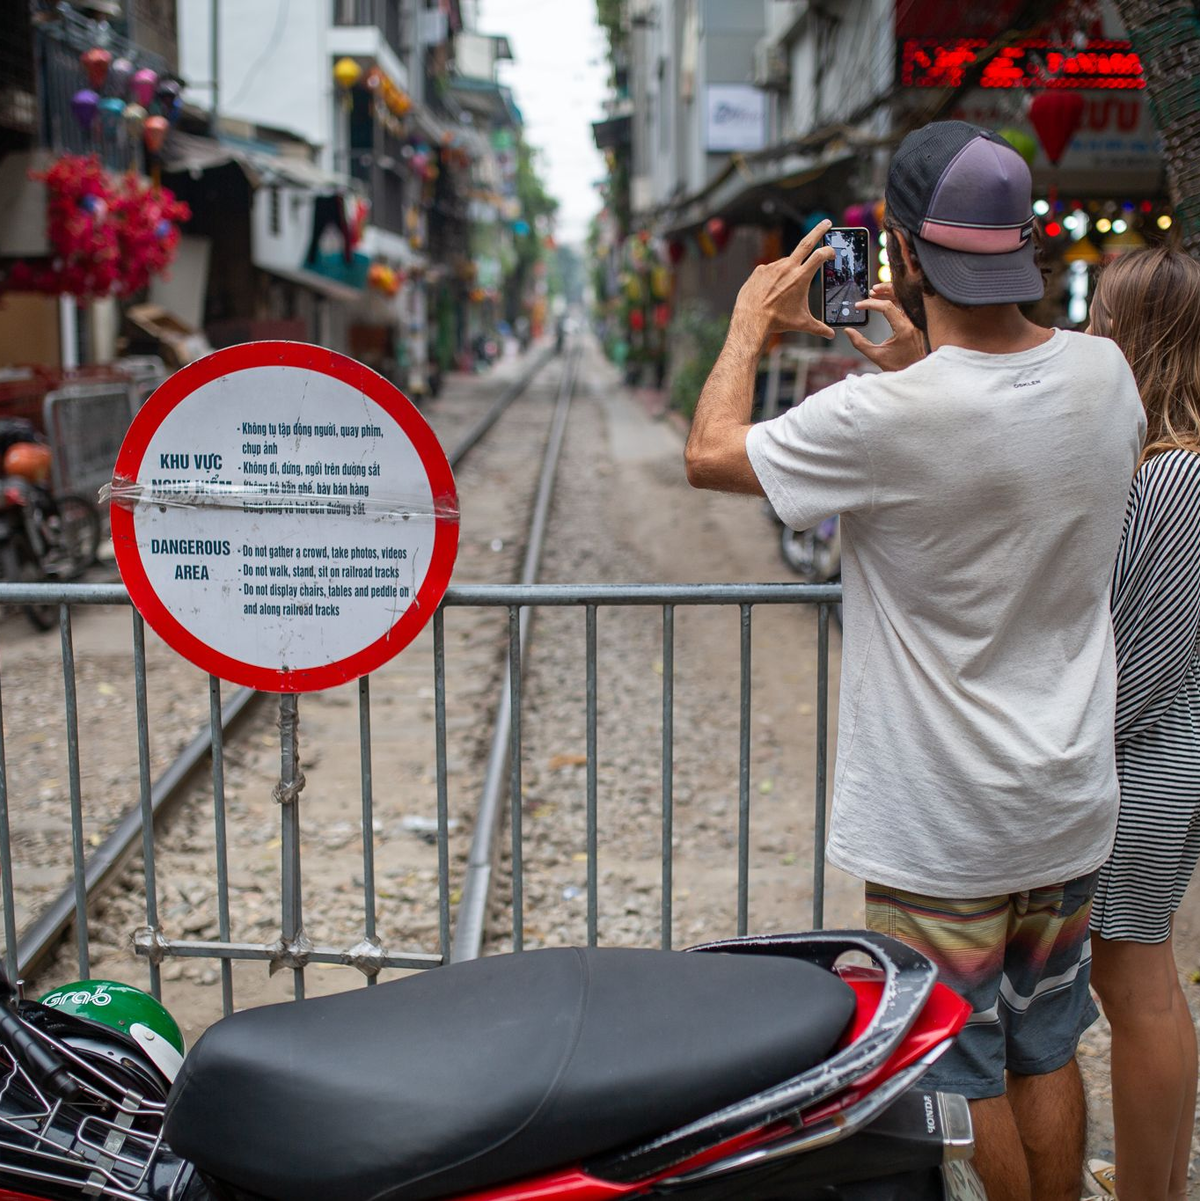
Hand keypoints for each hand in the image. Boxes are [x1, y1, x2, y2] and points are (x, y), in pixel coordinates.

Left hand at [730, 220, 835, 347]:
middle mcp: (787, 268)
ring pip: (786, 263)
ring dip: (789, 271)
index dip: (829, 252)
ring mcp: (772, 267)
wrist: (751, 321)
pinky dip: (773, 278)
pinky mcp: (759, 270)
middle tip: (826, 223)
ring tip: (783, 291)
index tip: (832, 253)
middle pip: (806, 242)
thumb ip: (819, 328)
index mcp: (801, 277)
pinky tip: (770, 291)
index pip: (820, 255)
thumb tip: (830, 335)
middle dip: (819, 231)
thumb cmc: (777, 322)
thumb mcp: (801, 323)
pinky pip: (770, 271)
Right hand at [843, 283, 925, 371]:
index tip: (859, 306)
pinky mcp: (917, 322)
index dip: (871, 304)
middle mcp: (913, 322)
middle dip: (884, 290)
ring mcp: (916, 321)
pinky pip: (907, 305)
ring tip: (876, 293)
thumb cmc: (900, 367)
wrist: (917, 372)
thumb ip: (860, 343)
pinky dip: (896, 300)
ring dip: (890, 293)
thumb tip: (848, 331)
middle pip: (899, 296)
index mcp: (904, 329)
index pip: (887, 307)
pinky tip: (887, 300)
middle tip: (871, 291)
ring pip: (904, 299)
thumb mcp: (877, 356)